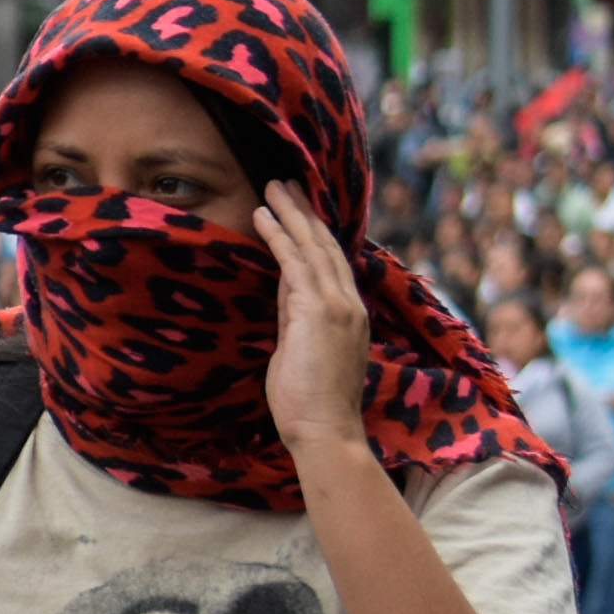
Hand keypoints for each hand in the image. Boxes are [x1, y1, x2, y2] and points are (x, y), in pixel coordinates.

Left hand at [254, 180, 372, 461]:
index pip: (330, 264)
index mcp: (349, 313)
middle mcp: (350, 303)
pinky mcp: (319, 311)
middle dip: (305, 213)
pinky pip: (296, 263)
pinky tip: (263, 217)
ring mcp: (338, 305)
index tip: (299, 210)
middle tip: (286, 183)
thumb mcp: (300, 349)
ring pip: (313, 247)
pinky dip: (280, 237)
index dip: (314, 234)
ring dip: (291, 214)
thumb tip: (285, 289)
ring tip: (273, 187)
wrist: (324, 430)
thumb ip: (296, 316)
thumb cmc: (308, 402)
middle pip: (326, 246)